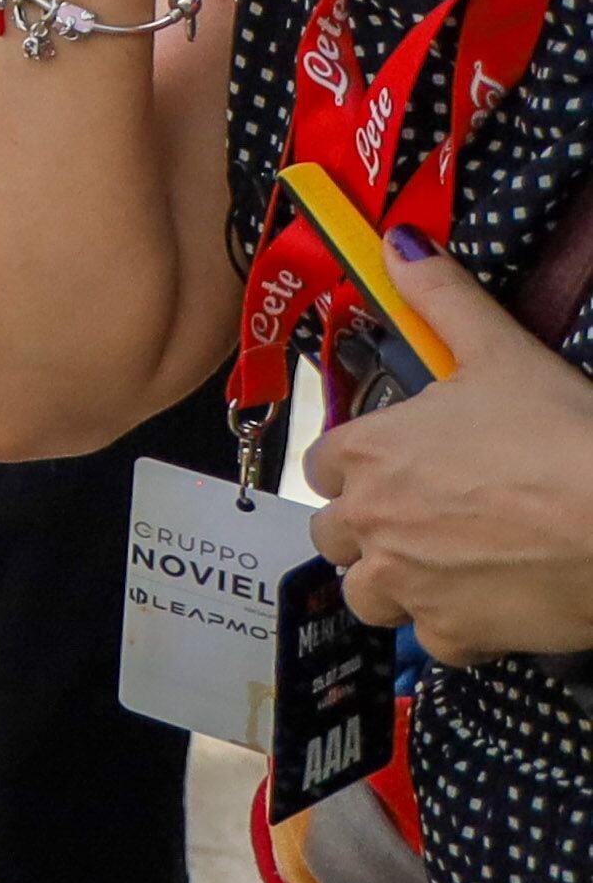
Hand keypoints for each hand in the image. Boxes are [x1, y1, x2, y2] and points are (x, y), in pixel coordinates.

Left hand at [310, 237, 592, 665]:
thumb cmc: (561, 435)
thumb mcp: (501, 352)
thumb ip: (442, 298)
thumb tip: (401, 243)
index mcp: (368, 455)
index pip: (322, 463)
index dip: (356, 463)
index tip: (394, 464)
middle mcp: (370, 524)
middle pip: (333, 533)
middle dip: (367, 527)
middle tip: (423, 517)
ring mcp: (408, 585)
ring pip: (368, 593)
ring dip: (396, 582)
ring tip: (446, 564)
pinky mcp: (454, 635)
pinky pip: (433, 639)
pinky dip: (454, 627)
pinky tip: (490, 604)